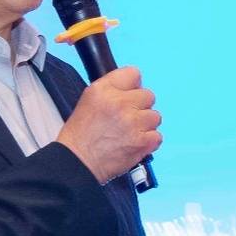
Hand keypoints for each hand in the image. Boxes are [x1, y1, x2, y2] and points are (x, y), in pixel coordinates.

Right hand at [55, 66, 161, 184]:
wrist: (78, 161)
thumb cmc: (81, 134)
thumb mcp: (89, 99)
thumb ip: (112, 87)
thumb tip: (133, 85)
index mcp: (104, 90)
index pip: (133, 74)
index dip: (132, 86)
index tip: (128, 95)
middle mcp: (120, 103)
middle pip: (148, 95)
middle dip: (140, 106)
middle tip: (128, 117)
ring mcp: (133, 123)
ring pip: (155, 116)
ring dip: (145, 124)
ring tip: (130, 132)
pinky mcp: (142, 142)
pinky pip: (157, 136)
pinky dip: (149, 141)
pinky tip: (135, 142)